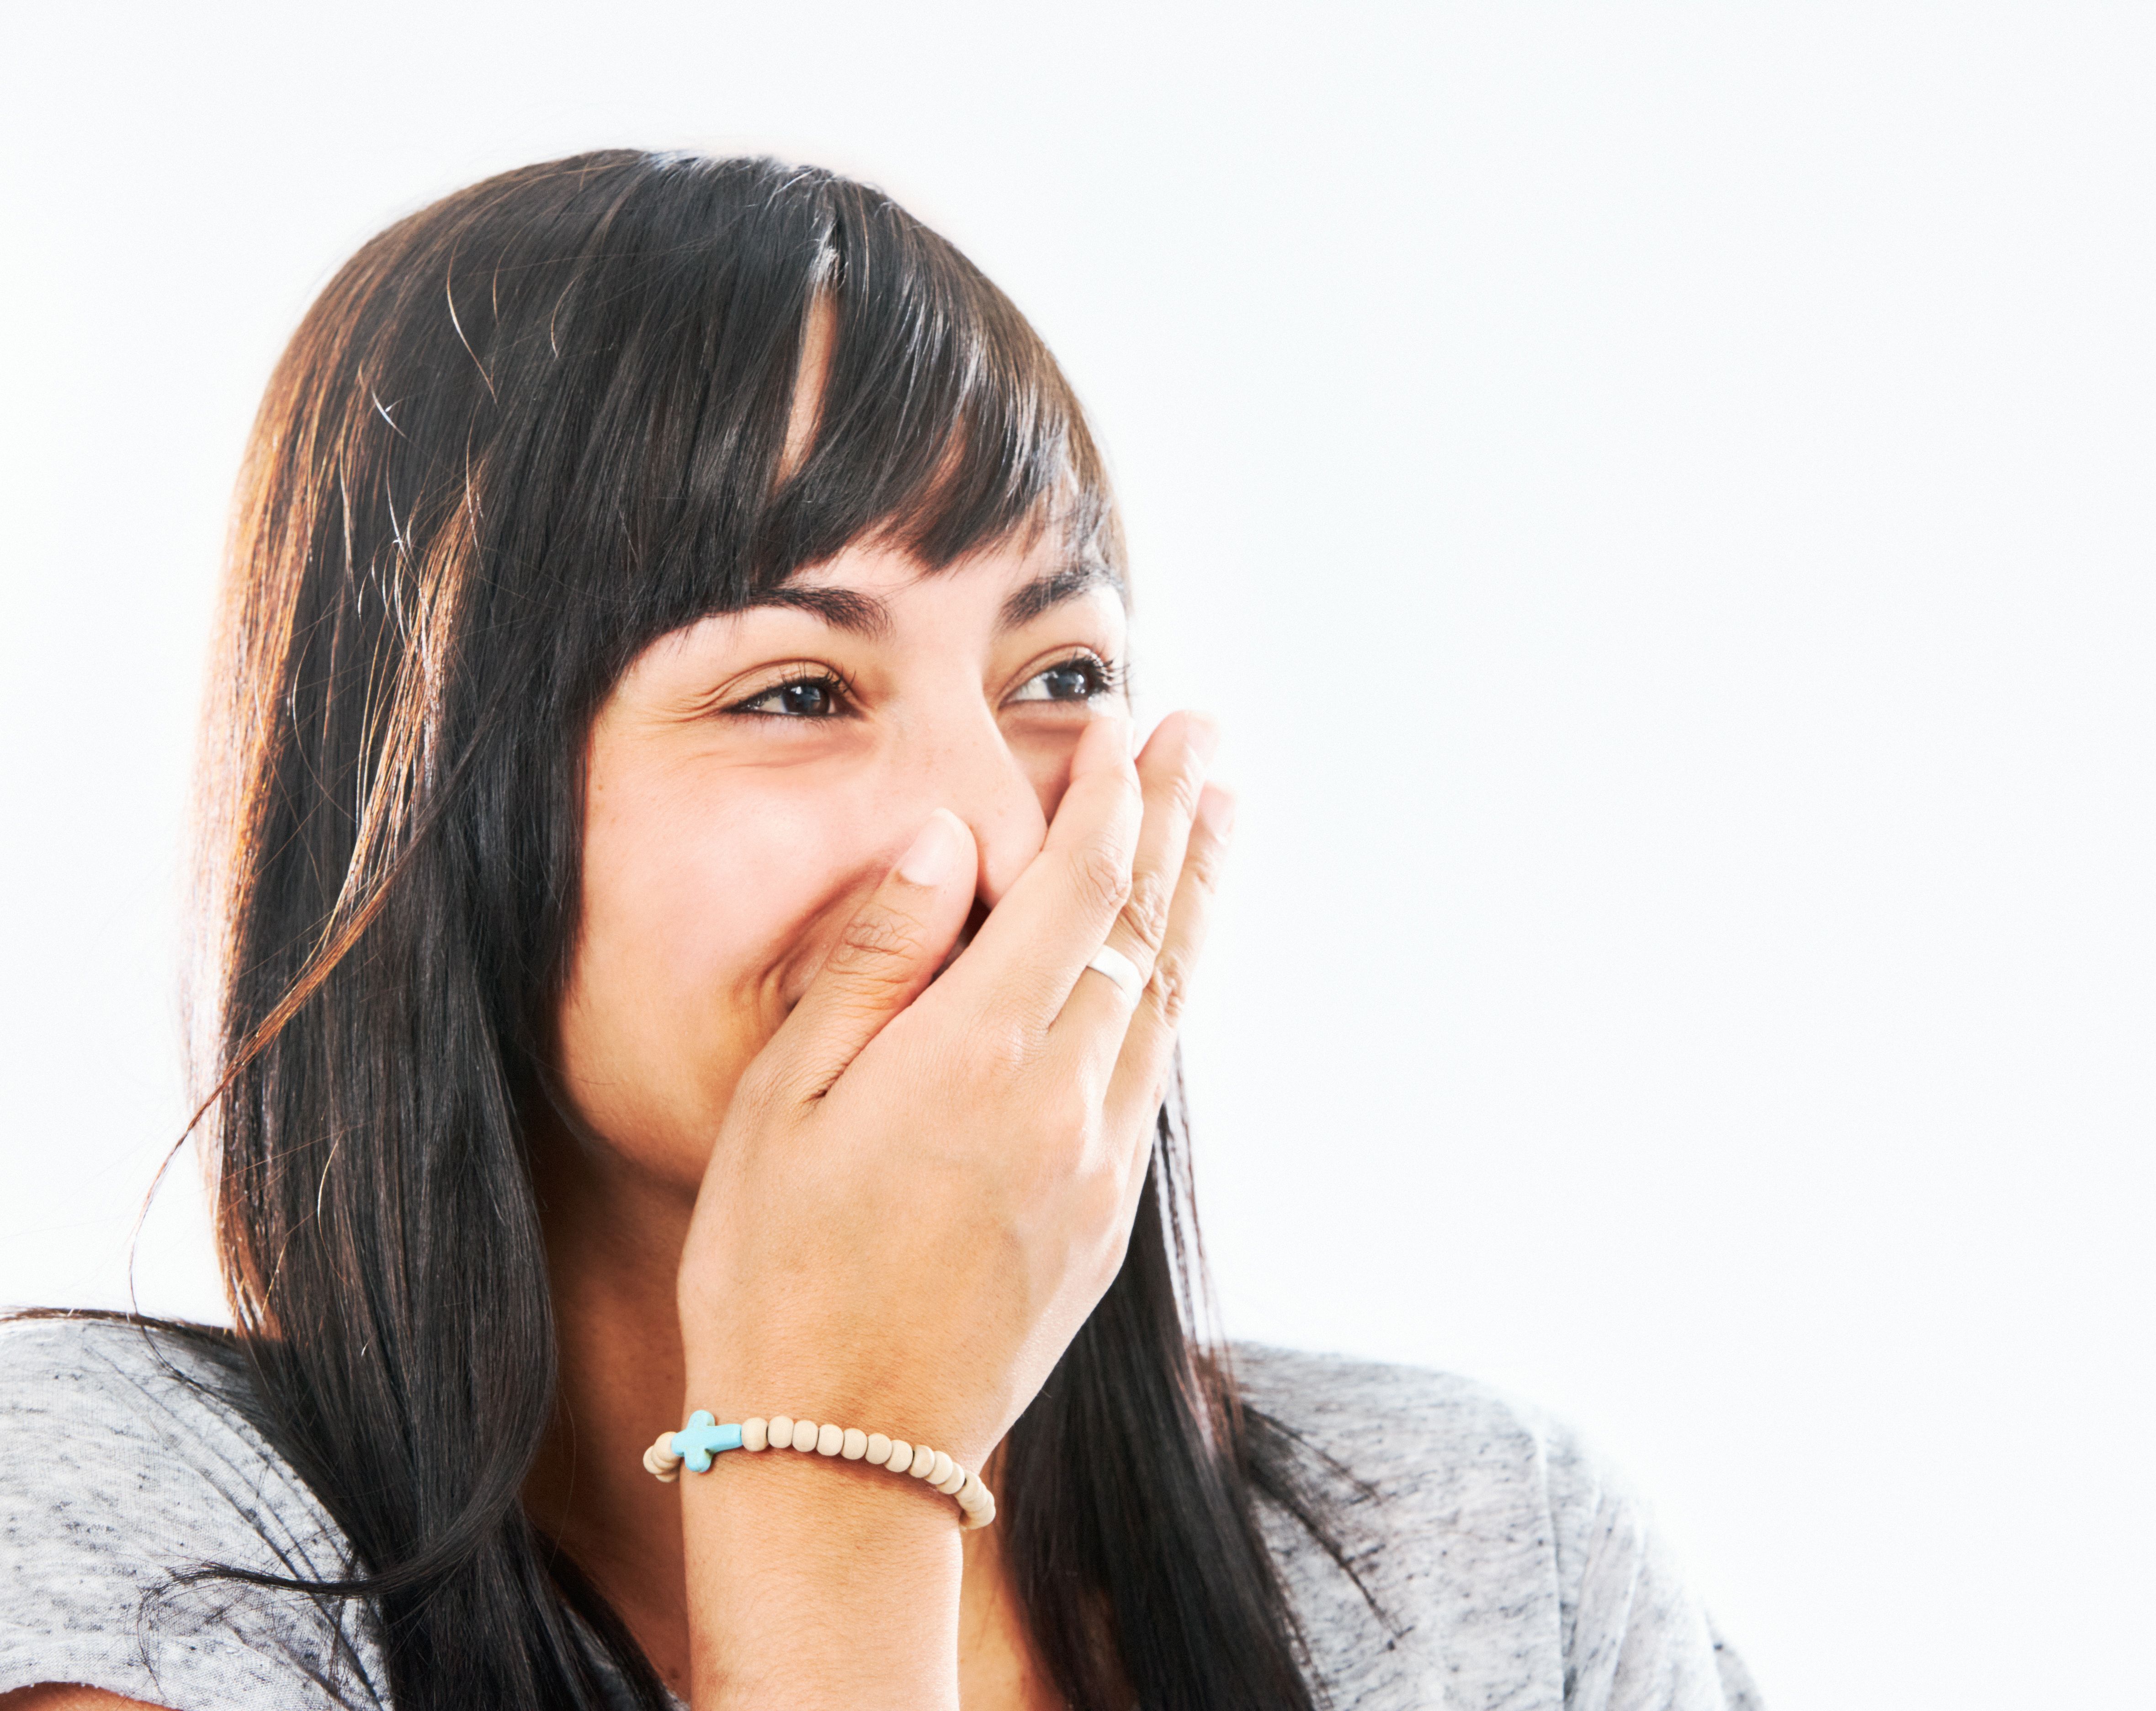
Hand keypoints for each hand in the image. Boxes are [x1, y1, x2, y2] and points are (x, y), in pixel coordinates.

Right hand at [673, 710, 1230, 1470]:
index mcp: (978, 1055)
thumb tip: (945, 842)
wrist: (842, 1455)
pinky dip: (1172, 986)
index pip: (1075, 886)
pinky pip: (1154, 1068)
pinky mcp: (1110, 1219)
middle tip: (1204, 734)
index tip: (1123, 723)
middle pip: (1145, 926)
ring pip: (1170, 993)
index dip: (1107, 795)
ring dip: (1195, 894)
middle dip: (1176, 817)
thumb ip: (875, 961)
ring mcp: (1101, 1163)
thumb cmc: (776, 1272)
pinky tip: (1172, 955)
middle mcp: (1065, 1099)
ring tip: (1220, 811)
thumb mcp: (786, 1104)